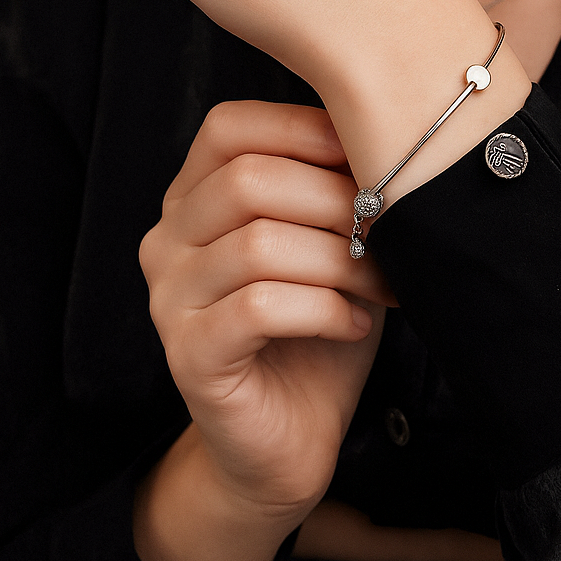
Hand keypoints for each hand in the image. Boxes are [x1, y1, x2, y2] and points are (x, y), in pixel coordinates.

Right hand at [138, 100, 394, 514]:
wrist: (291, 433)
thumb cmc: (318, 322)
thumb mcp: (331, 240)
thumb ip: (334, 187)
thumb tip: (384, 134)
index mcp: (195, 198)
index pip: (227, 128)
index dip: (301, 127)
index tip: (368, 152)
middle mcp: (169, 239)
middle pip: (247, 180)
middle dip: (337, 200)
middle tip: (391, 232)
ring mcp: (169, 298)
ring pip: (258, 244)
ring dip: (342, 261)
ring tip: (381, 284)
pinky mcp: (188, 355)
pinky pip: (259, 307)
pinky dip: (323, 309)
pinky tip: (352, 325)